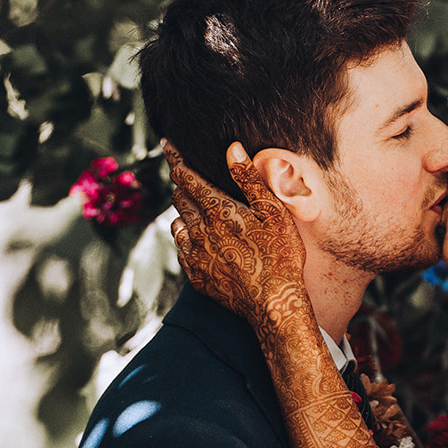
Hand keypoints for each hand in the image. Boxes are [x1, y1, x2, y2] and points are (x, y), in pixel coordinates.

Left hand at [165, 140, 307, 331]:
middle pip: (179, 198)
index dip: (175, 157)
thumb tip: (232, 149)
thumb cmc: (281, 255)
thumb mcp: (274, 212)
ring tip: (195, 211)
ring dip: (183, 213)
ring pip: (177, 224)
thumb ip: (250, 180)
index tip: (166, 144)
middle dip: (181, 184)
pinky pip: (182, 250)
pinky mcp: (196, 275)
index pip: (187, 176)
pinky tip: (199, 241)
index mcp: (218, 210)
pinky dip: (186, 240)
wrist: (273, 303)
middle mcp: (200, 230)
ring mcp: (195, 254)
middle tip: (185, 177)